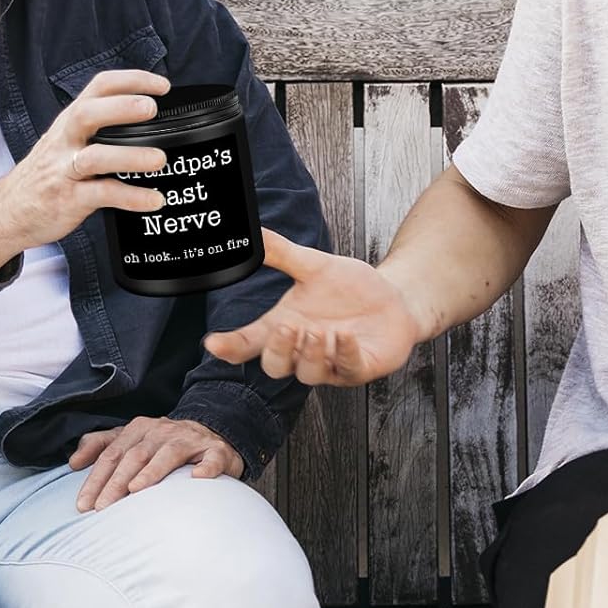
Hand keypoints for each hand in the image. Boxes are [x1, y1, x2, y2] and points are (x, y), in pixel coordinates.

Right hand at [0, 69, 172, 277]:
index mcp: (70, 122)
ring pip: (95, 157)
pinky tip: (153, 199)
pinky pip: (101, 196)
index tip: (161, 85)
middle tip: (151, 109)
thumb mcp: (65, 141)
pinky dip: (130, 198)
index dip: (131, 80)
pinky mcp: (68, 200)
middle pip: (87, 114)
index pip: (98, 87)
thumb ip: (96, 128)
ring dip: (129, 156)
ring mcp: (64, 170)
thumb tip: (143, 118)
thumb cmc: (46, 174)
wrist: (8, 212)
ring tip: (158, 159)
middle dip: (121, 107)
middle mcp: (65, 141)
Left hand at [70, 416, 242, 510]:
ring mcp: (191, 439)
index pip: (113, 454)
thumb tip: (73, 462)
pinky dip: (206, 468)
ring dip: (152, 471)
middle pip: (136, 455)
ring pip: (169, 453)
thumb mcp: (131, 441)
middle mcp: (164, 431)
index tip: (83, 504)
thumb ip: (101, 446)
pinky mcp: (216, 451)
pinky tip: (197, 478)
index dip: (96, 478)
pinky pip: (212, 458)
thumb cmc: (163, 445)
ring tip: (136, 490)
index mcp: (140, 428)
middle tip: (103, 508)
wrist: (212, 435)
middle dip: (117, 482)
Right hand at [202, 228, 423, 384]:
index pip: (250, 342)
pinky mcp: (358, 368)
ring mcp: (330, 364)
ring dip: (308, 354)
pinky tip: (344, 336)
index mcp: (286, 326)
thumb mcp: (314, 266)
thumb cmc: (350, 288)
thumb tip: (252, 233)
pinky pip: (346, 370)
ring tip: (317, 331)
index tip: (214, 342)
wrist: (393, 299)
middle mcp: (303, 350)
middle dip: (276, 350)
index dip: (231, 346)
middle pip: (275, 366)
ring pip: (308, 375)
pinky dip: (343, 353)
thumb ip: (282, 253)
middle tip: (286, 327)